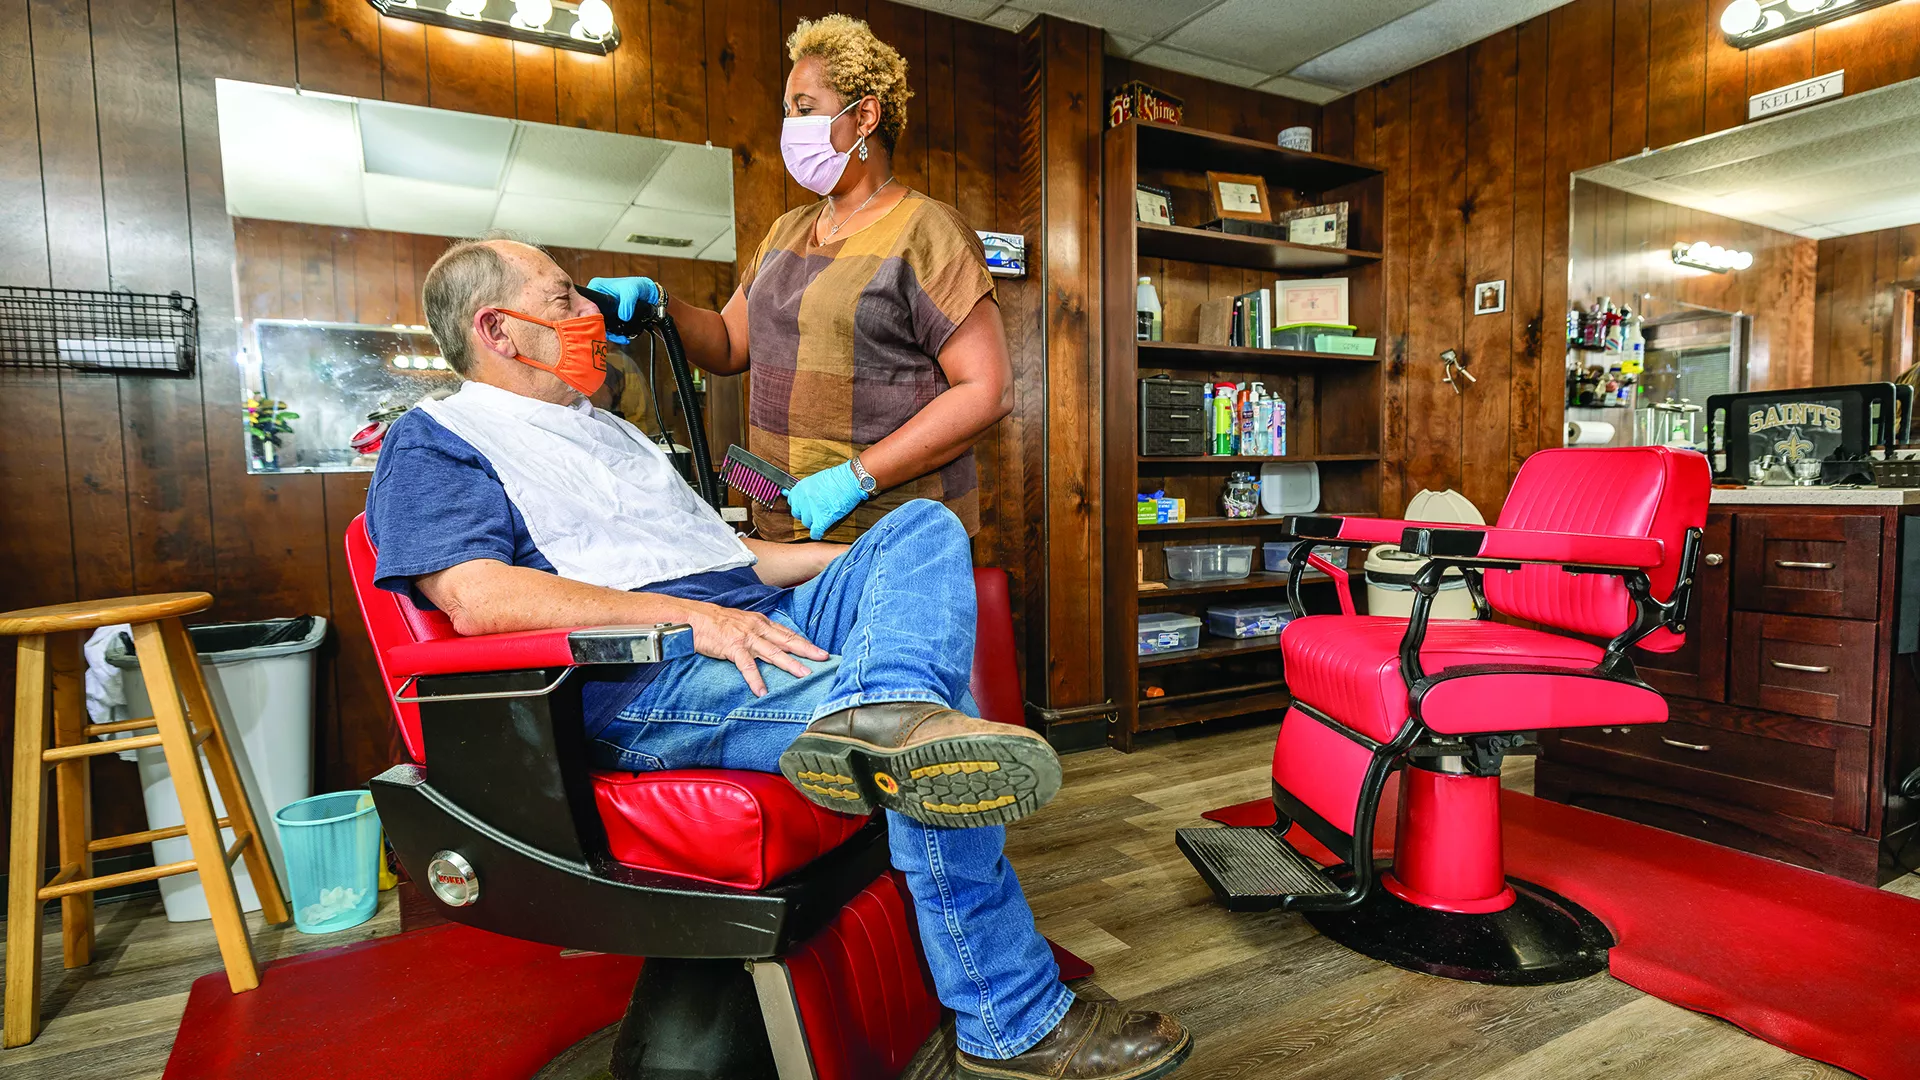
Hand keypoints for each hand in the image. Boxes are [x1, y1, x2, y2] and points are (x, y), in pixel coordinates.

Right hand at [586, 276, 661, 344]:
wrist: (648, 293)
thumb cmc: (638, 286)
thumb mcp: (632, 291)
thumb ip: (627, 303)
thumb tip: (623, 317)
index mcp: (596, 287)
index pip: (588, 304)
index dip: (592, 316)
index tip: (602, 325)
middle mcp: (597, 298)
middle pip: (593, 317)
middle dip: (601, 328)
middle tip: (612, 335)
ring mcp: (604, 308)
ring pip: (601, 324)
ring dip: (610, 334)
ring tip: (620, 338)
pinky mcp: (610, 315)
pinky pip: (609, 327)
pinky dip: (615, 334)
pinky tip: (622, 338)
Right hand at [681, 602, 829, 696]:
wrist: (692, 618)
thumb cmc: (714, 622)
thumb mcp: (741, 622)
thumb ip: (757, 632)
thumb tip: (770, 642)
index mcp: (760, 622)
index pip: (787, 633)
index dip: (805, 642)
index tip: (820, 651)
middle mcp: (757, 628)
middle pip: (787, 640)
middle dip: (807, 650)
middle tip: (823, 659)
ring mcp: (746, 637)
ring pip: (773, 652)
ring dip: (790, 664)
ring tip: (804, 674)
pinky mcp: (732, 647)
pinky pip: (747, 666)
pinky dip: (755, 679)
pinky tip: (762, 691)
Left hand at [784, 462, 867, 539]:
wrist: (850, 480)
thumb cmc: (838, 478)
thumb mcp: (817, 479)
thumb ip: (807, 490)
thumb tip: (800, 496)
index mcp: (800, 488)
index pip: (792, 502)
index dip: (800, 505)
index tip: (806, 507)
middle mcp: (803, 499)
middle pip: (797, 514)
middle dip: (806, 515)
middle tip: (815, 513)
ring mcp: (811, 509)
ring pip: (807, 523)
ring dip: (814, 523)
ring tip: (823, 519)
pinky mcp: (822, 519)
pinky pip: (815, 532)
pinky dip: (818, 533)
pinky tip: (821, 532)